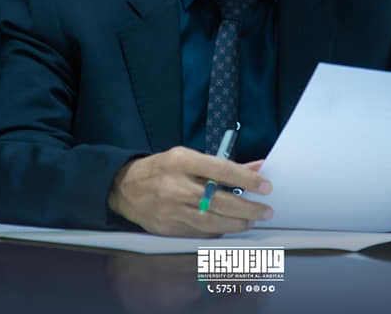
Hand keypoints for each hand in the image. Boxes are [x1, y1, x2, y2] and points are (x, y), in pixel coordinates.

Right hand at [107, 146, 272, 236]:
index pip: (221, 170)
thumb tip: (256, 167)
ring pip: (212, 221)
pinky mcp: (168, 228)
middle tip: (266, 210)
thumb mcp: (188, 157)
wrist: (125, 188)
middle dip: (248, 208)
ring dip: (237, 223)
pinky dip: (218, 230)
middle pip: (219, 200)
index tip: (266, 185)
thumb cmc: (162, 169)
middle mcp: (175, 186)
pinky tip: (229, 227)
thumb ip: (222, 164)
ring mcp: (170, 209)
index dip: (246, 179)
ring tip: (251, 220)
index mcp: (181, 161)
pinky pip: (200, 232)